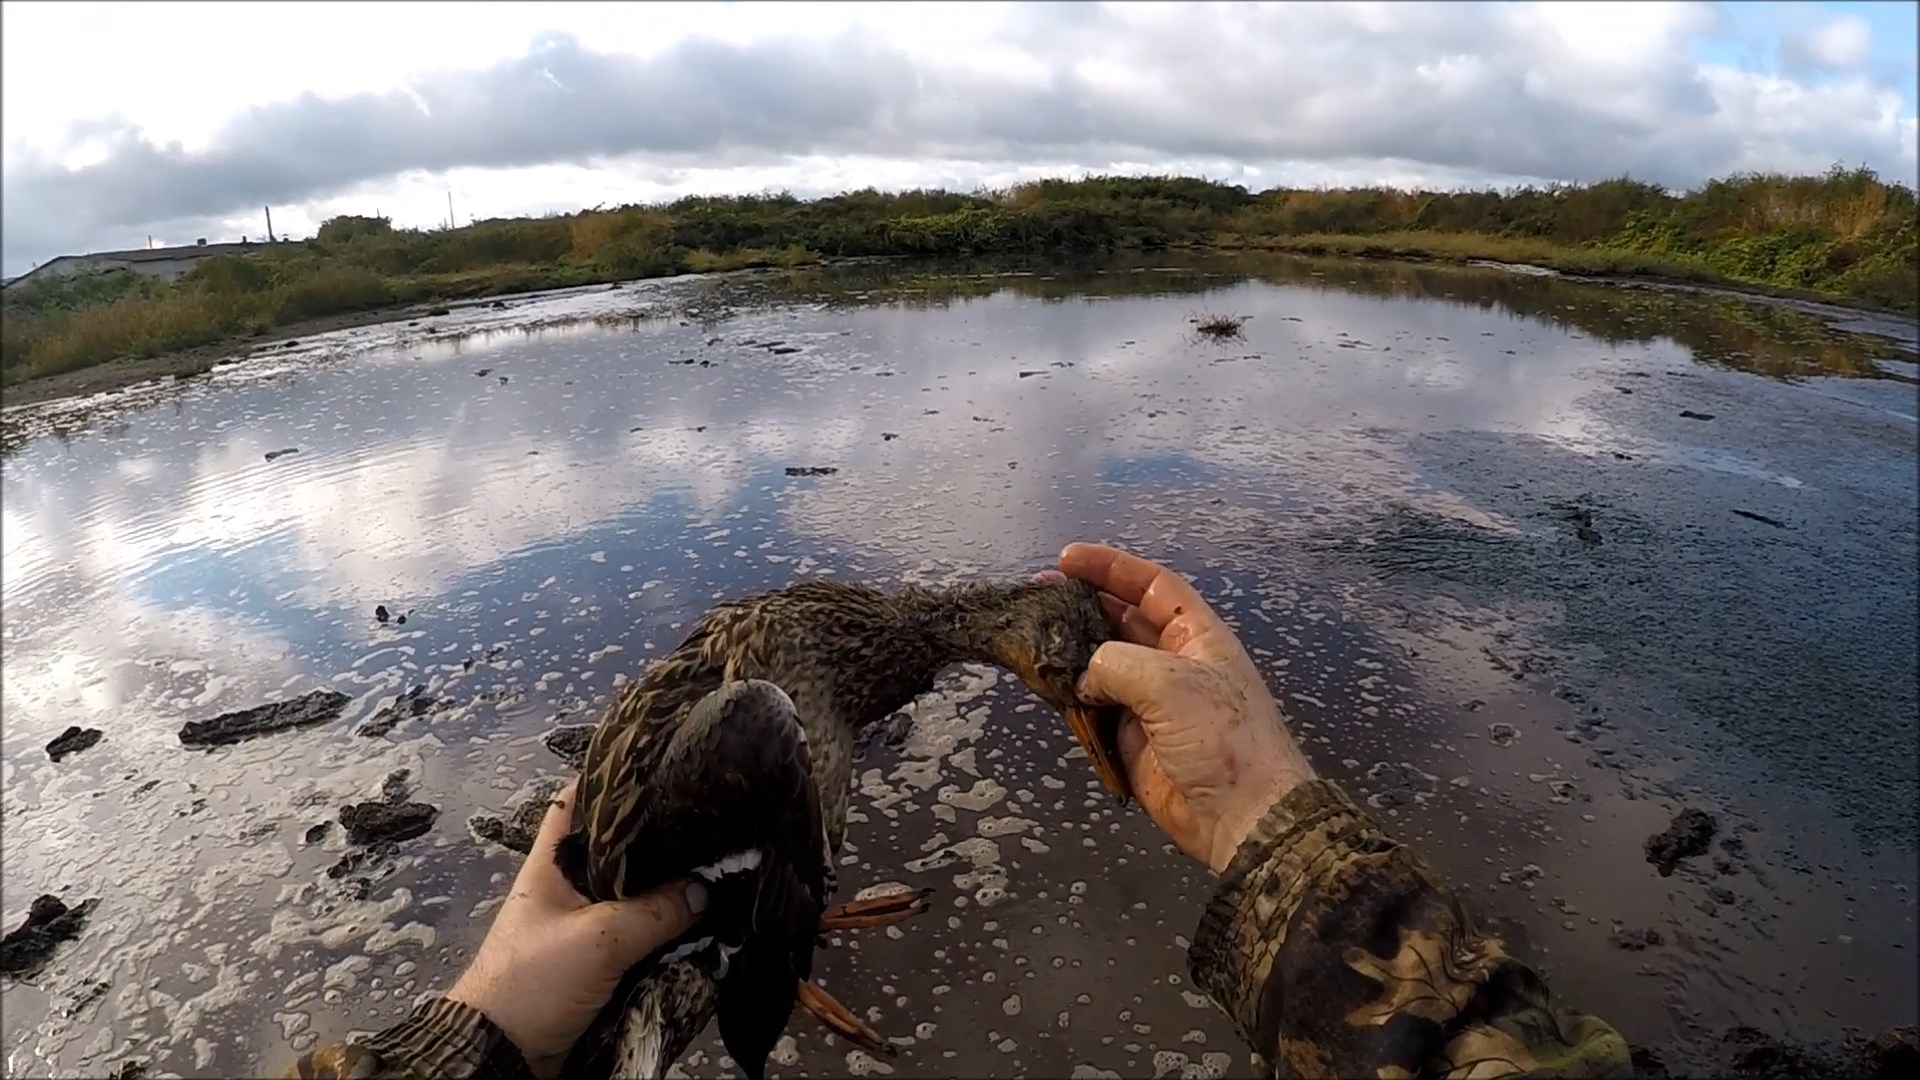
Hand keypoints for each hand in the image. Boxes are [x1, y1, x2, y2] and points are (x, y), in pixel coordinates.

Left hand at [447, 779, 705, 1078]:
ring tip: (717, 866)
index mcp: (550, 864)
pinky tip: (701, 921)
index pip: (574, 802)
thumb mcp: (599, 939)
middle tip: (707, 820)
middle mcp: (567, 887)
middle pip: (617, 848)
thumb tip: (705, 889)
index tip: (653, 762)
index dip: (607, 776)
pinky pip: (638, 935)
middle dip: (657, 838)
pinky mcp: (595, 962)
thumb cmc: (534, 981)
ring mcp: (581, 926)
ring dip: (667, 889)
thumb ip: (654, 911)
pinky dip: (665, 930)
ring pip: (633, 894)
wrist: (503, 1053)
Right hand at [1058, 542, 1316, 872]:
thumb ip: (1115, 663)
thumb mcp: (1169, 683)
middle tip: (1037, 595)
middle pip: (1121, 619)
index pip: (1151, 585)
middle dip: (1081, 605)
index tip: (1067, 559)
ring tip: (1031, 637)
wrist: (1241, 816)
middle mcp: (1173, 661)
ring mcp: (1151, 700)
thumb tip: (1084, 677)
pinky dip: (1069, 697)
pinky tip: (1044, 684)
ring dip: (1070, 651)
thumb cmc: (1220, 737)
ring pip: (1101, 663)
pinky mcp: (1133, 737)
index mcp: (1196, 635)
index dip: (1111, 567)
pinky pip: (1093, 707)